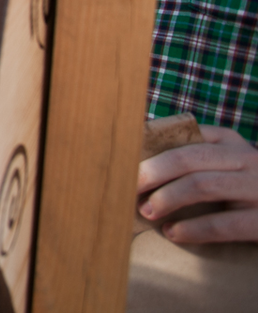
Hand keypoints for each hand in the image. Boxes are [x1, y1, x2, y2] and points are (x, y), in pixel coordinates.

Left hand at [138, 124, 257, 243]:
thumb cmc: (244, 187)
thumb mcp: (224, 164)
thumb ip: (190, 158)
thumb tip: (136, 157)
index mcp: (229, 141)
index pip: (184, 134)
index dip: (149, 145)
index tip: (122, 158)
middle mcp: (246, 158)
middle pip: (188, 158)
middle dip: (151, 172)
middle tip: (126, 187)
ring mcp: (257, 188)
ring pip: (202, 185)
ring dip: (167, 198)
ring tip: (146, 211)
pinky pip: (223, 224)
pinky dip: (192, 229)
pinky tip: (173, 233)